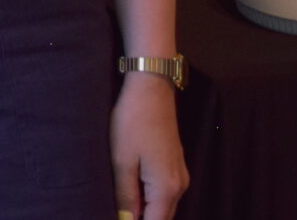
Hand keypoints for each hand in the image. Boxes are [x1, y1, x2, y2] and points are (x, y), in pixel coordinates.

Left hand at [110, 70, 187, 219]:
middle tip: (116, 212)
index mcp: (167, 188)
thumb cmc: (133, 122)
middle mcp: (180, 186)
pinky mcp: (175, 166)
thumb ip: (126, 196)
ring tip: (120, 205)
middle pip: (161, 218)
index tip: (117, 218)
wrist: (150, 90)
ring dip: (144, 210)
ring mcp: (180, 175)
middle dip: (139, 219)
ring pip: (163, 206)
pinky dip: (149, 198)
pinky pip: (164, 193)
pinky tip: (130, 192)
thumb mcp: (121, 161)